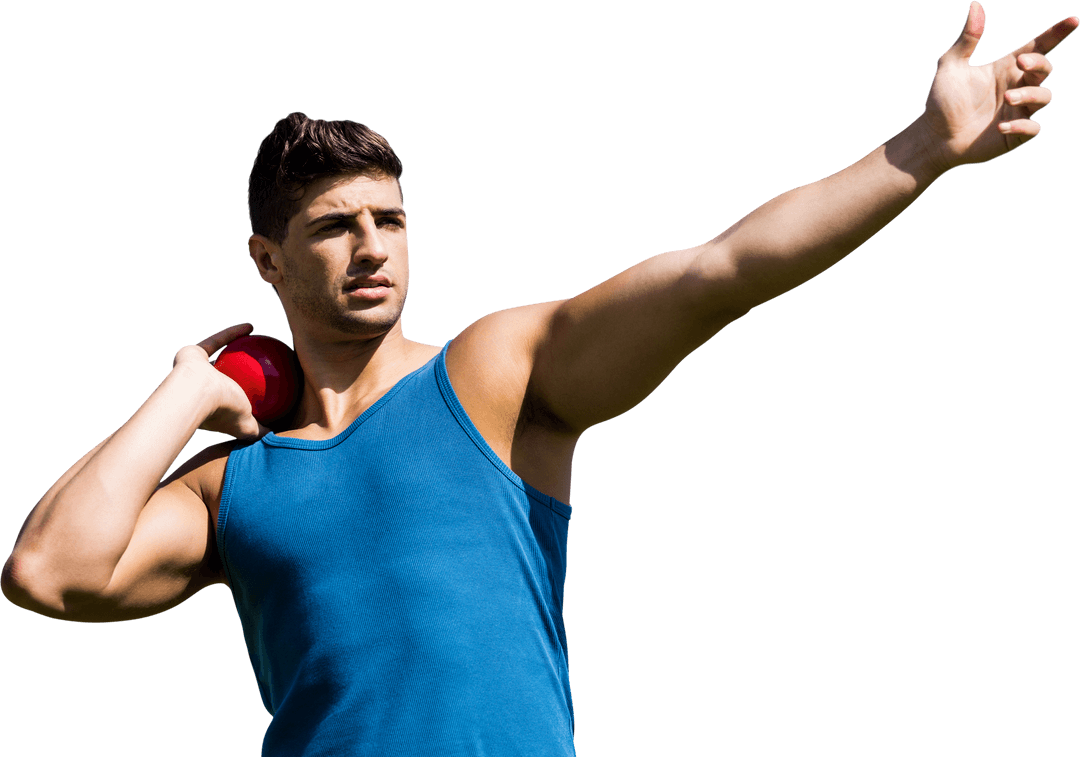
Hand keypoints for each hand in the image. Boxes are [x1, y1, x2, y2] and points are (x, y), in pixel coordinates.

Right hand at [171, 322, 269, 439]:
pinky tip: (251, 327)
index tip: (262, 389)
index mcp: (212, 407)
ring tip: (258, 342)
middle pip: (224, 378)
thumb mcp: (247, 426)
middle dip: (237, 372)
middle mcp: (202, 389)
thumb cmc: (222, 411)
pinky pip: (217, 340)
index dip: (244, 396)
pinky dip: (233, 333)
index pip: (231, 401)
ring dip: (236, 348)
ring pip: (218, 356)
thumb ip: (260, 431)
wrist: (195, 395)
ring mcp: (194, 371)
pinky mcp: (191, 354)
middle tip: (260, 364)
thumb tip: (276, 436)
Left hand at [917, 2, 1078, 171]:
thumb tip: (975, 5)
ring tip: (1008, 98)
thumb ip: (967, 39)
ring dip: (1030, 95)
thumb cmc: (941, 102)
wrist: (934, 139)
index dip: (1056, 34)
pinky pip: (1032, 128)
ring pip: (1044, 97)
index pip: (1038, 47)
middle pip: (1045, 69)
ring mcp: (1017, 111)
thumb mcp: (950, 67)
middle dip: (1039, 63)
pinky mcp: (1014, 135)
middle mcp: (1016, 87)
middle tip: (1021, 63)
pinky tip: (1000, 126)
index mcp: (1005, 68)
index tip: (1073, 21)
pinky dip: (1022, 126)